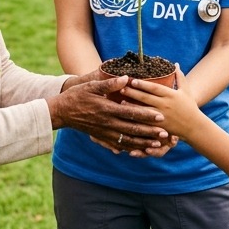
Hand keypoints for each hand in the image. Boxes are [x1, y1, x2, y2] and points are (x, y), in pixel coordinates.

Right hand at [49, 75, 170, 154]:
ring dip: (143, 143)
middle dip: (150, 132)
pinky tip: (140, 151)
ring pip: (128, 141)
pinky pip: (118, 145)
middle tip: (166, 134)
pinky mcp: (102, 138)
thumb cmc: (78, 96)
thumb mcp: (91, 86)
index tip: (160, 116)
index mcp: (107, 109)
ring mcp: (105, 133)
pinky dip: (130, 149)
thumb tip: (126, 78)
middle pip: (133, 130)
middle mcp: (107, 123)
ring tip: (158, 145)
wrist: (62, 112)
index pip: (131, 113)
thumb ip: (109, 83)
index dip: (146, 115)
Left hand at [119, 68, 201, 138]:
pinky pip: (146, 123)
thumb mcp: (186, 90)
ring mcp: (162, 116)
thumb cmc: (190, 106)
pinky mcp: (160, 126)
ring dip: (132, 106)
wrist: (194, 126)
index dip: (143, 84)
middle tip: (122, 87)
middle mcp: (165, 105)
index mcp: (171, 95)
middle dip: (133, 93)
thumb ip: (180, 77)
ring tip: (121, 101)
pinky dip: (137, 119)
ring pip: (144, 110)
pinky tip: (128, 117)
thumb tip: (175, 64)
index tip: (132, 80)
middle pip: (146, 98)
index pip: (154, 88)